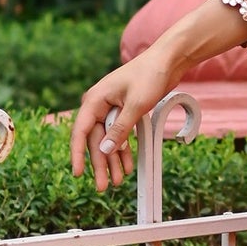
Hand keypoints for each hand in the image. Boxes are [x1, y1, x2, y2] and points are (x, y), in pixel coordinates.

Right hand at [70, 46, 176, 191]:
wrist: (168, 60)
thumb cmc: (150, 76)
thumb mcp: (136, 105)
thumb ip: (120, 129)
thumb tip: (104, 150)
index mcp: (95, 100)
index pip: (80, 131)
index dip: (78, 154)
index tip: (78, 173)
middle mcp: (99, 104)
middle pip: (95, 140)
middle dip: (100, 164)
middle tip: (103, 186)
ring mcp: (112, 108)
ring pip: (108, 139)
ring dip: (113, 160)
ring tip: (117, 180)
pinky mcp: (124, 110)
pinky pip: (120, 134)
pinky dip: (124, 149)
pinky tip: (127, 165)